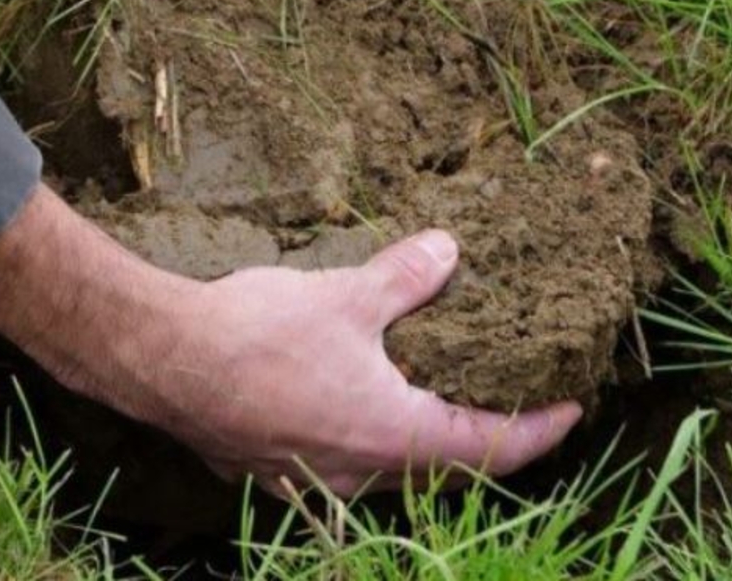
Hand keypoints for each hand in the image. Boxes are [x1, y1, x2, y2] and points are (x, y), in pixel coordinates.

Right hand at [152, 230, 581, 495]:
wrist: (161, 360)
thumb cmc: (257, 333)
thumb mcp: (346, 295)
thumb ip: (406, 277)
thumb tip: (448, 250)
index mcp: (392, 436)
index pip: (489, 447)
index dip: (538, 430)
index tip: (570, 409)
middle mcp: (356, 473)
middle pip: (439, 470)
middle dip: (475, 439)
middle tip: (500, 403)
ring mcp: (309, 481)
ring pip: (384, 474)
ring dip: (413, 443)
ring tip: (423, 401)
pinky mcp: (268, 472)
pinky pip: (333, 468)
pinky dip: (357, 442)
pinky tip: (339, 407)